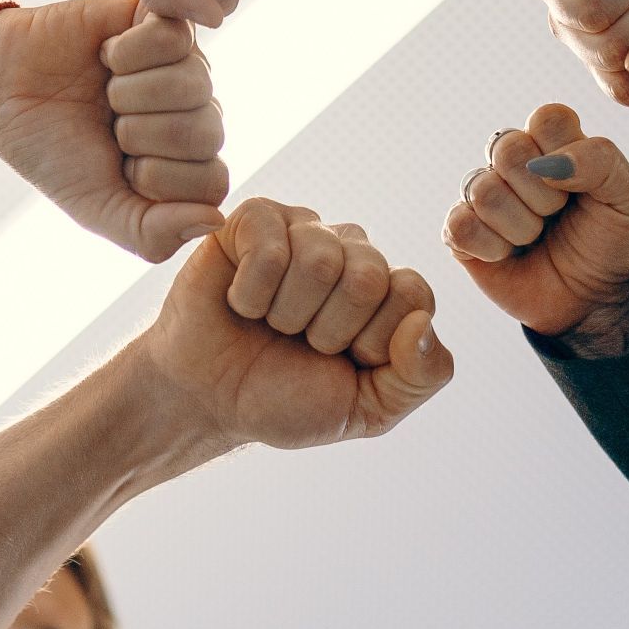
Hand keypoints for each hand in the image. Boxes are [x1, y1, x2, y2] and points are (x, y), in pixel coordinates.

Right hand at [0, 0, 227, 261]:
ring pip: (194, 81)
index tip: (120, 168)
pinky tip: (108, 54)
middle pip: (207, 130)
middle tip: (109, 125)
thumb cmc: (54, 153)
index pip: (213, 181)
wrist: (3, 91)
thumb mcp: (96, 208)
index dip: (157, 177)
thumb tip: (215, 220)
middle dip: (140, 134)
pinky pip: (174, 35)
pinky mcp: (161, 19)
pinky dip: (128, 51)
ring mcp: (185, 64)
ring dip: (129, 92)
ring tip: (107, 90)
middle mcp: (197, 112)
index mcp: (190, 163)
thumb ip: (151, 232)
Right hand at [142, 198, 452, 448]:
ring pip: (320, 260)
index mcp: (387, 290)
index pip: (412, 293)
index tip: (342, 360)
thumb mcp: (367, 410)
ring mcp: (305, 229)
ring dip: (287, 314)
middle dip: (328, 331)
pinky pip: (270, 247)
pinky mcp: (255, 219)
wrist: (206, 401)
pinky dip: (251, 293)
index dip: (373, 341)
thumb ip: (420, 376)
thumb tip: (422, 323)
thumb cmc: (284, 399)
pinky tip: (241, 302)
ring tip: (269, 324)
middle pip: (369, 275)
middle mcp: (352, 250)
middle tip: (299, 342)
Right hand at [443, 104, 628, 336]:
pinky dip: (492, 248)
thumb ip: (602, 162)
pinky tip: (508, 254)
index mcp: (552, 141)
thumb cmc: (606, 240)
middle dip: (545, 197)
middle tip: (558, 215)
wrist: (590, 300)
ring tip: (535, 237)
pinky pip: (460, 225)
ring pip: (484, 191)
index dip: (566, 155)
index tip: (581, 185)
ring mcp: (482, 193)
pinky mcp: (458, 231)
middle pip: (509, 149)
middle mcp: (512, 160)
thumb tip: (547, 164)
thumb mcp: (628, 198)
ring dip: (522, 227)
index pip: (547, 118)